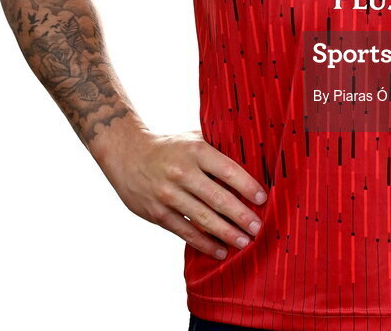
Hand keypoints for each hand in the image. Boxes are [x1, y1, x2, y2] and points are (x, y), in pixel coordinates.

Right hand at [104, 128, 267, 259]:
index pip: (227, 170)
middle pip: (217, 198)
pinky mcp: (158, 213)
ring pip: (203, 218)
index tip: (262, 198)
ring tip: (245, 242)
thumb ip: (217, 149)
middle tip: (258, 227)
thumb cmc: (170, 147)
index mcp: (195, 151)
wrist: (128, 154)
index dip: (247, 185)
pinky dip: (204, 243)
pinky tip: (220, 251)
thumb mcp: (193, 139)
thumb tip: (253, 159)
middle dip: (241, 215)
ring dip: (226, 233)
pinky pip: (186, 232)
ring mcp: (168, 195)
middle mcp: (182, 172)